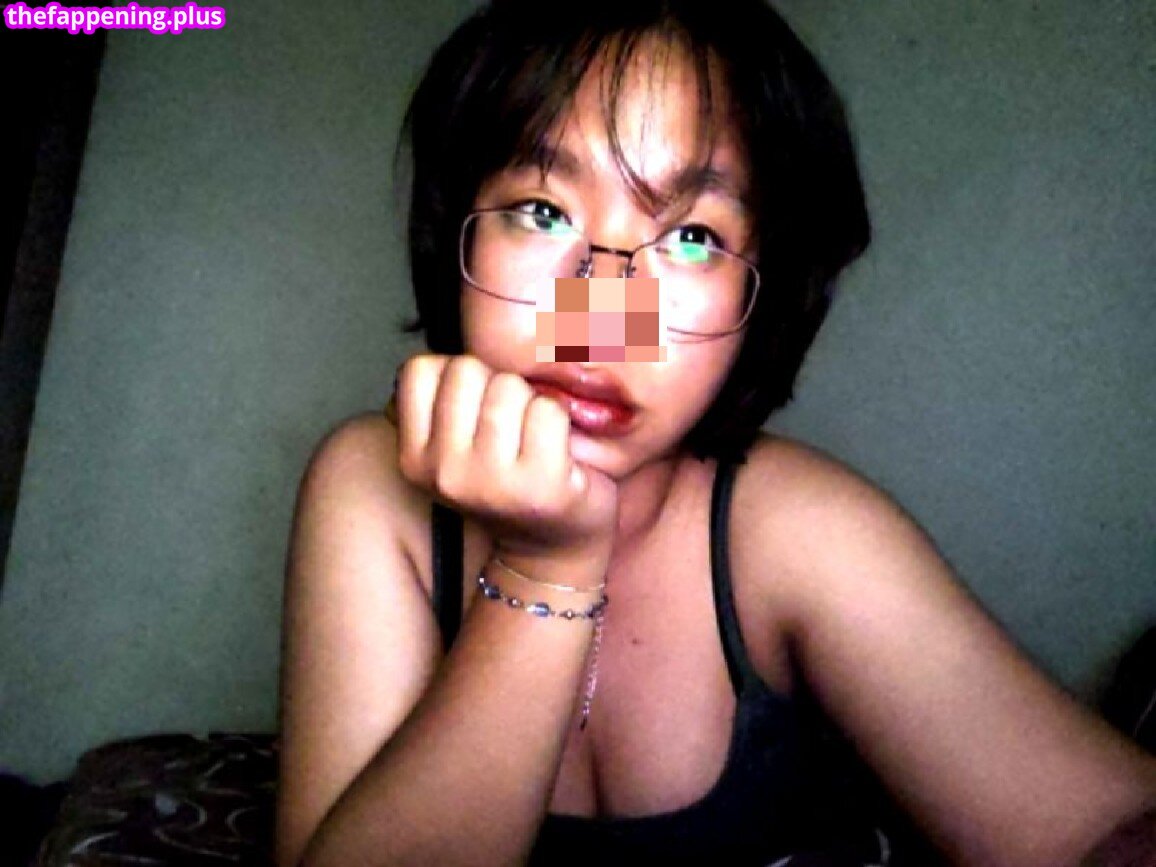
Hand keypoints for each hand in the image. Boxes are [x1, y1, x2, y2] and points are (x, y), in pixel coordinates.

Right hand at [388, 354, 618, 568]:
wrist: (553, 548)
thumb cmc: (507, 480)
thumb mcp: (454, 448)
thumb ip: (443, 400)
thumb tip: (448, 347)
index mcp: (414, 459)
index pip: (419, 369)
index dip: (455, 376)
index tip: (474, 411)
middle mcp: (445, 472)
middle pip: (467, 370)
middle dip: (495, 386)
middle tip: (510, 430)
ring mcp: (491, 481)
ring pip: (509, 387)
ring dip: (529, 404)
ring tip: (533, 442)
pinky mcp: (540, 484)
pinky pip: (548, 410)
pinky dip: (560, 422)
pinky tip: (557, 454)